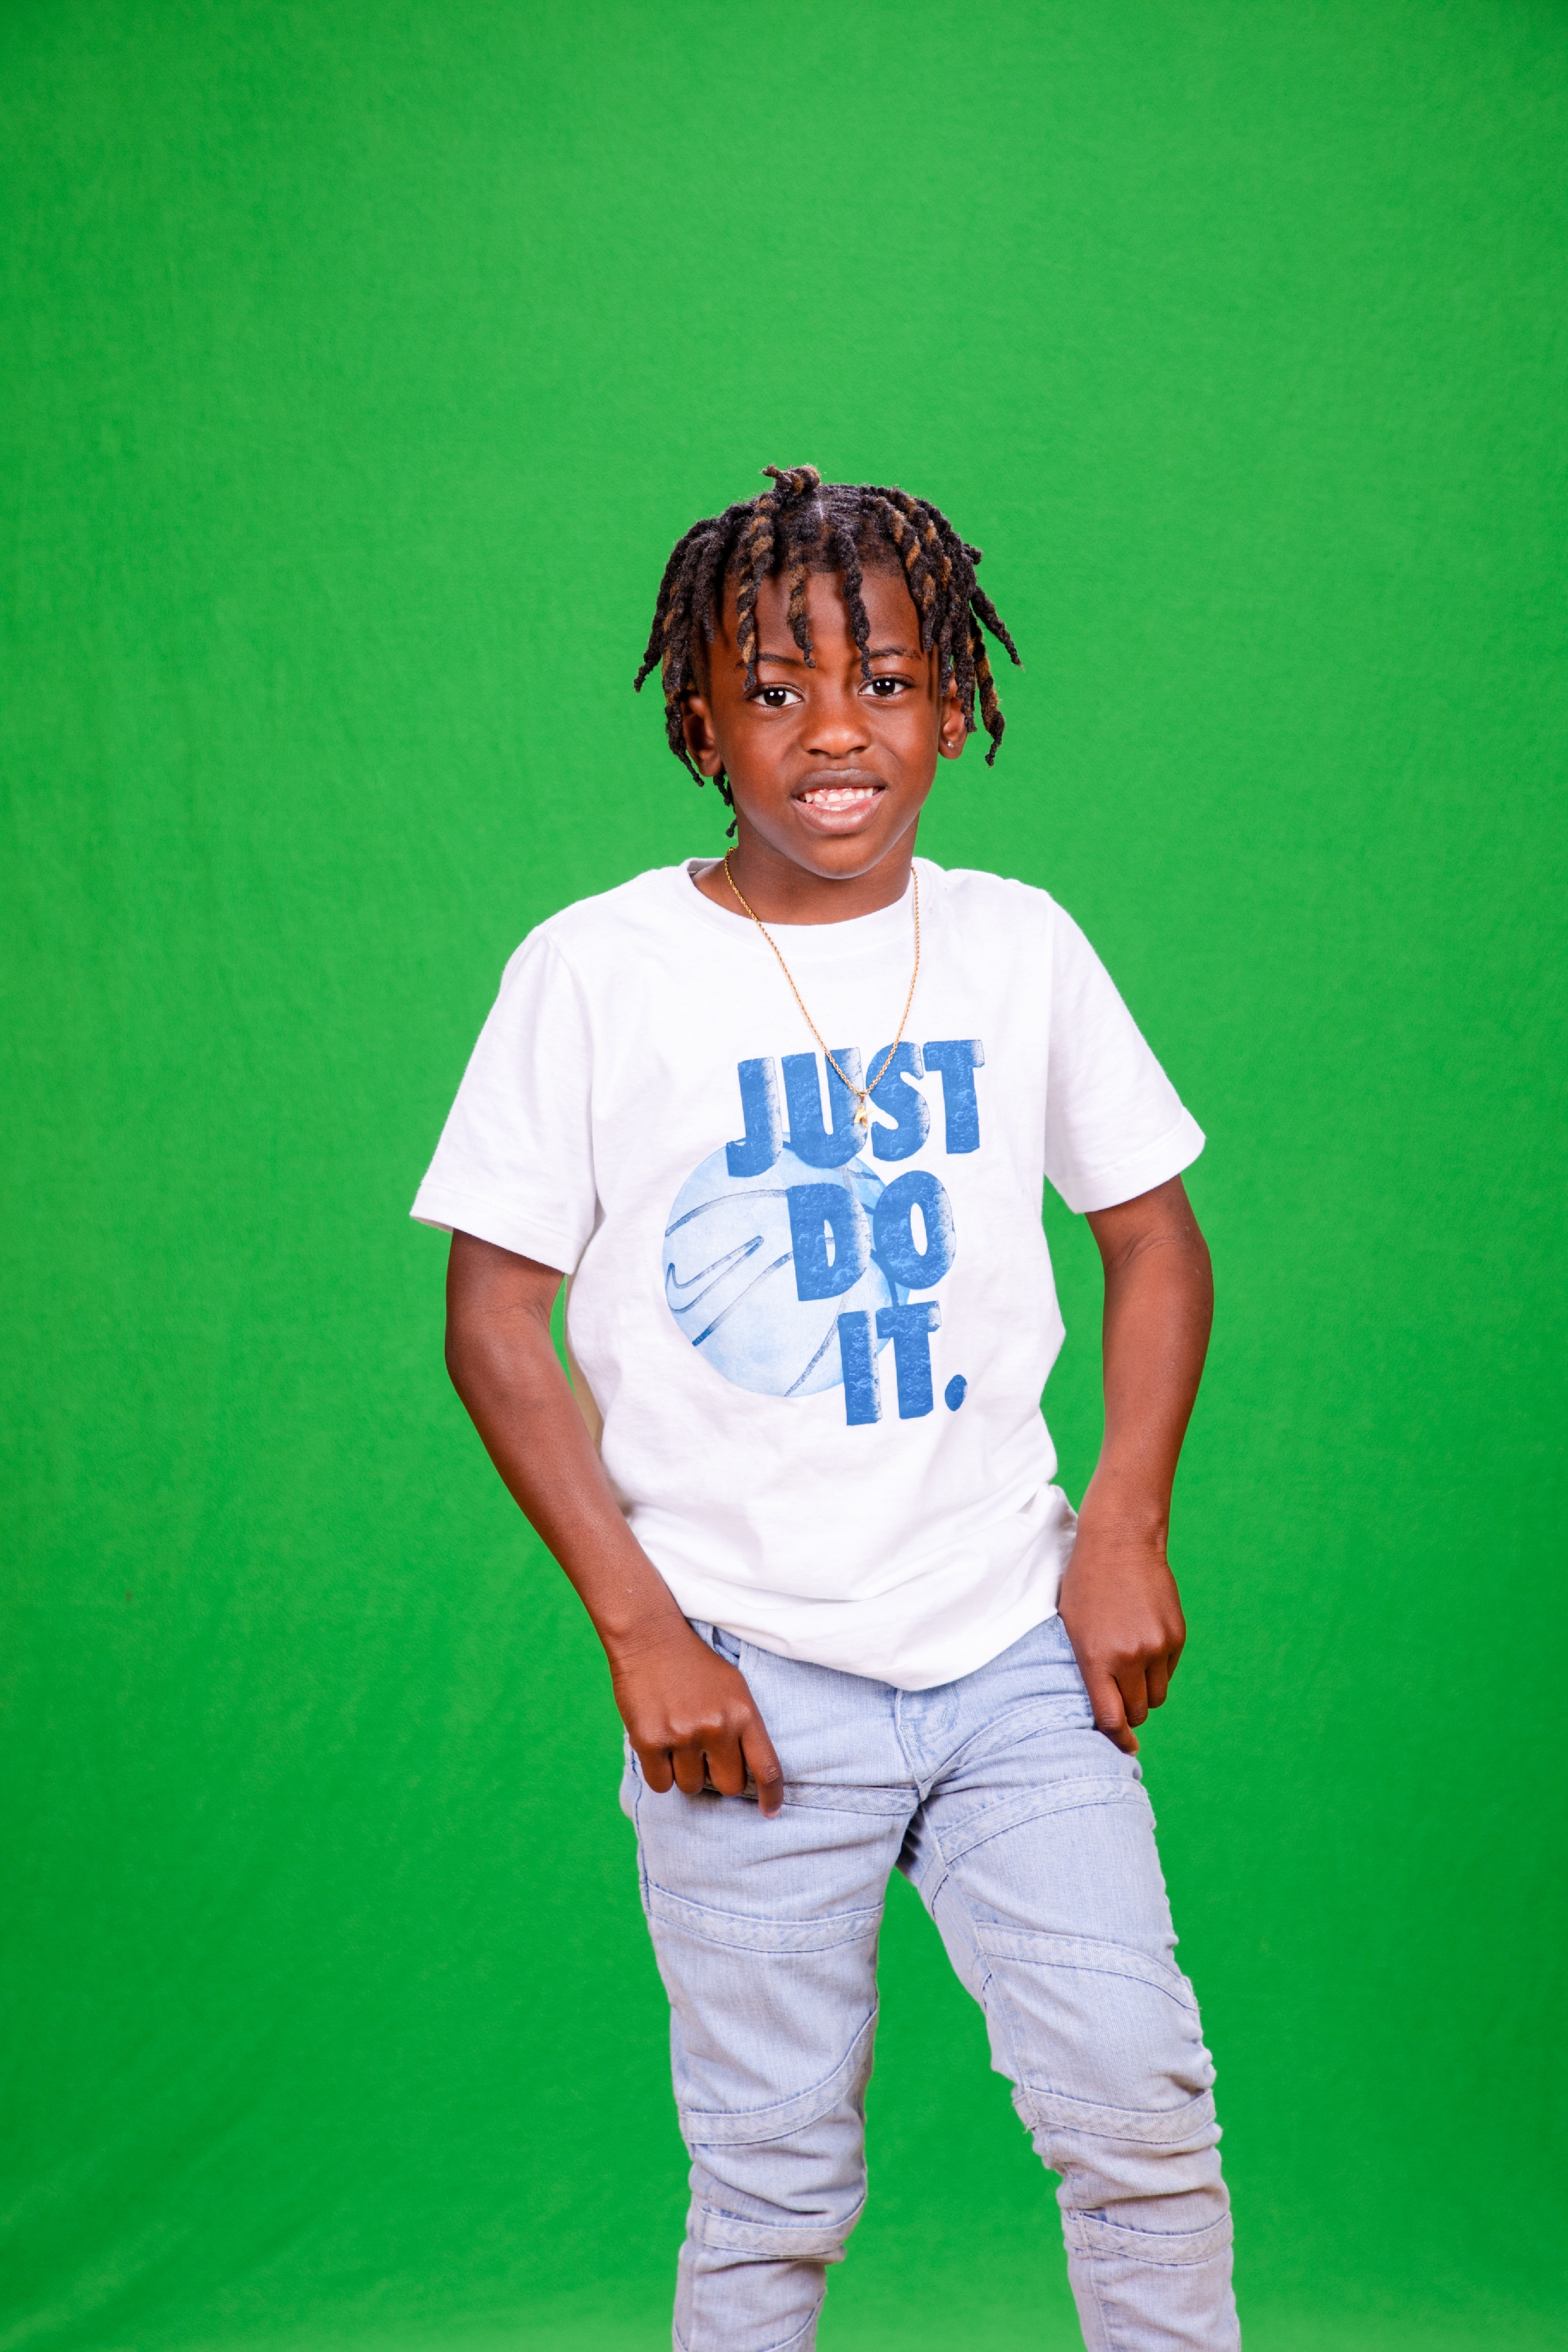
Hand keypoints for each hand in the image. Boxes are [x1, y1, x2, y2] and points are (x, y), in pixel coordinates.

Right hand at [610, 1623, 784, 1816]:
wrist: (650, 1637)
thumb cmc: (695, 1664)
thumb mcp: (733, 1687)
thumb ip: (742, 1727)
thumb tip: (746, 1772)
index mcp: (743, 1713)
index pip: (767, 1768)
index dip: (772, 1796)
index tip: (770, 1812)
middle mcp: (717, 1727)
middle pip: (729, 1786)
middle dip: (718, 1777)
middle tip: (705, 1756)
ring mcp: (683, 1735)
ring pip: (692, 1787)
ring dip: (686, 1773)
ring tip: (678, 1741)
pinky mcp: (650, 1741)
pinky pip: (661, 1784)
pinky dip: (660, 1773)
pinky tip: (659, 1745)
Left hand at [1057, 1522, 1186, 1755]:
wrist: (1120, 1541)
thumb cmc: (1085, 1585)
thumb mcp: (1071, 1629)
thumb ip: (1086, 1669)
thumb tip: (1102, 1710)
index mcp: (1096, 1659)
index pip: (1111, 1719)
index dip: (1116, 1739)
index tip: (1121, 1746)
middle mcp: (1129, 1657)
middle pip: (1137, 1712)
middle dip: (1128, 1712)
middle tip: (1119, 1697)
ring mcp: (1157, 1647)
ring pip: (1156, 1696)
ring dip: (1144, 1692)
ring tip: (1128, 1667)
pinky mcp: (1177, 1636)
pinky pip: (1168, 1671)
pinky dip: (1157, 1669)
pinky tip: (1142, 1644)